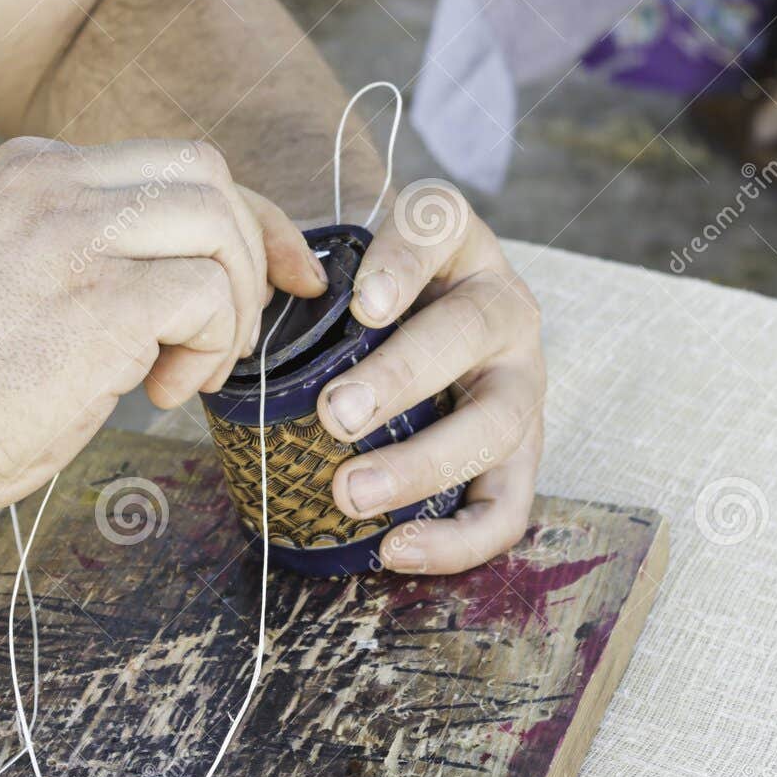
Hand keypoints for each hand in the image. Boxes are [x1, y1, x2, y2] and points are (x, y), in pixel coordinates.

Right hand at [0, 137, 325, 525]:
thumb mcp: (16, 278)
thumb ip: (91, 255)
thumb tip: (192, 283)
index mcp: (34, 172)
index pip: (176, 164)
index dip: (249, 218)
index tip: (286, 274)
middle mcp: (55, 184)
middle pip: (210, 178)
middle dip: (253, 255)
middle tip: (229, 338)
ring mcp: (75, 236)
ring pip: (219, 228)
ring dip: (231, 309)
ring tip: (186, 371)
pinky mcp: (101, 301)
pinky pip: (208, 297)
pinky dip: (210, 348)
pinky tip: (160, 391)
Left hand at [317, 183, 544, 573]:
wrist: (427, 332)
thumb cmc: (363, 300)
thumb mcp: (341, 262)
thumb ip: (296, 265)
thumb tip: (254, 299)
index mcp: (455, 243)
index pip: (438, 226)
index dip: (404, 262)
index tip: (361, 303)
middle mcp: (502, 305)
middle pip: (471, 330)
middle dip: (402, 376)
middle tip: (334, 414)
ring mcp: (521, 381)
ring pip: (495, 423)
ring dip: (422, 463)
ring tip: (351, 492)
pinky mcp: (522, 453)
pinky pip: (507, 506)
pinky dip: (457, 538)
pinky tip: (397, 550)